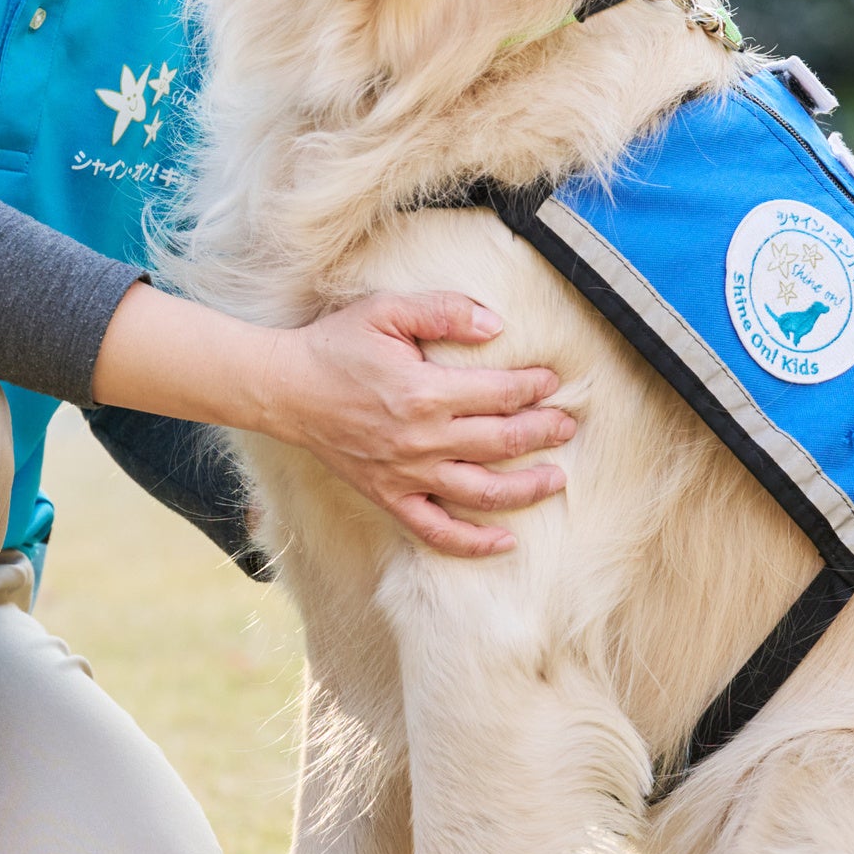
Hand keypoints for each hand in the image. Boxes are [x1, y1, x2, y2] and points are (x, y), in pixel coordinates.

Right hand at [260, 291, 574, 556]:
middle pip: (502, 443)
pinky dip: (473, 542)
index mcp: (425, 391)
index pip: (499, 394)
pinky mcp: (390, 497)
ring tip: (557, 478)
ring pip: (482, 492)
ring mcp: (407, 474)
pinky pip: (437, 530)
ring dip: (527, 489)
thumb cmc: (336, 346)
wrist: (286, 390)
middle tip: (567, 425)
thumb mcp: (386, 310)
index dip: (533, 387)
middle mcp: (422, 439)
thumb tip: (496, 325)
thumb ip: (443, 311)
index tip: (551, 382)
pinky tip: (505, 541)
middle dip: (543, 433)